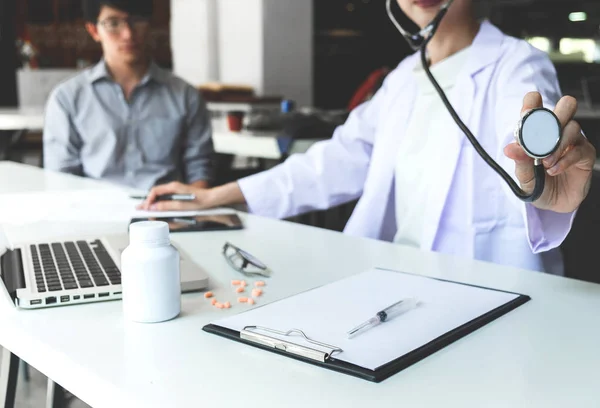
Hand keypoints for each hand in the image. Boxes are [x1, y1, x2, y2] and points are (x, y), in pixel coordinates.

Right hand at [137, 181, 208, 210]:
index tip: (146, 208)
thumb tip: (153, 207)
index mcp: (174, 187)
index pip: (155, 191)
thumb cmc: (201, 201)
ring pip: (161, 197)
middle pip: (156, 194)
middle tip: (140, 209)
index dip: (149, 200)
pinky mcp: (180, 197)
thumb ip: (166, 206)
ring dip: (154, 204)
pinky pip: (167, 200)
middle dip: (148, 202)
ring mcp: (177, 192)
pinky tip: (158, 210)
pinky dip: (161, 205)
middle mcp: (174, 188)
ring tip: (146, 210)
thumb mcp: (182, 206)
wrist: (212, 200)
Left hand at [504, 92, 595, 212]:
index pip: (536, 105)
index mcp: (537, 129)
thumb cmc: (537, 183)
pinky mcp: (586, 154)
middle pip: (566, 106)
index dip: (532, 102)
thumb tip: (509, 148)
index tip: (528, 109)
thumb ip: (519, 160)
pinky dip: (564, 160)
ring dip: (557, 146)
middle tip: (542, 135)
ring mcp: (574, 140)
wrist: (552, 203)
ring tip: (545, 164)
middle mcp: (558, 130)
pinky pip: (579, 150)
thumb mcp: (523, 174)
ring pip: (572, 128)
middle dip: (556, 115)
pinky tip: (553, 170)